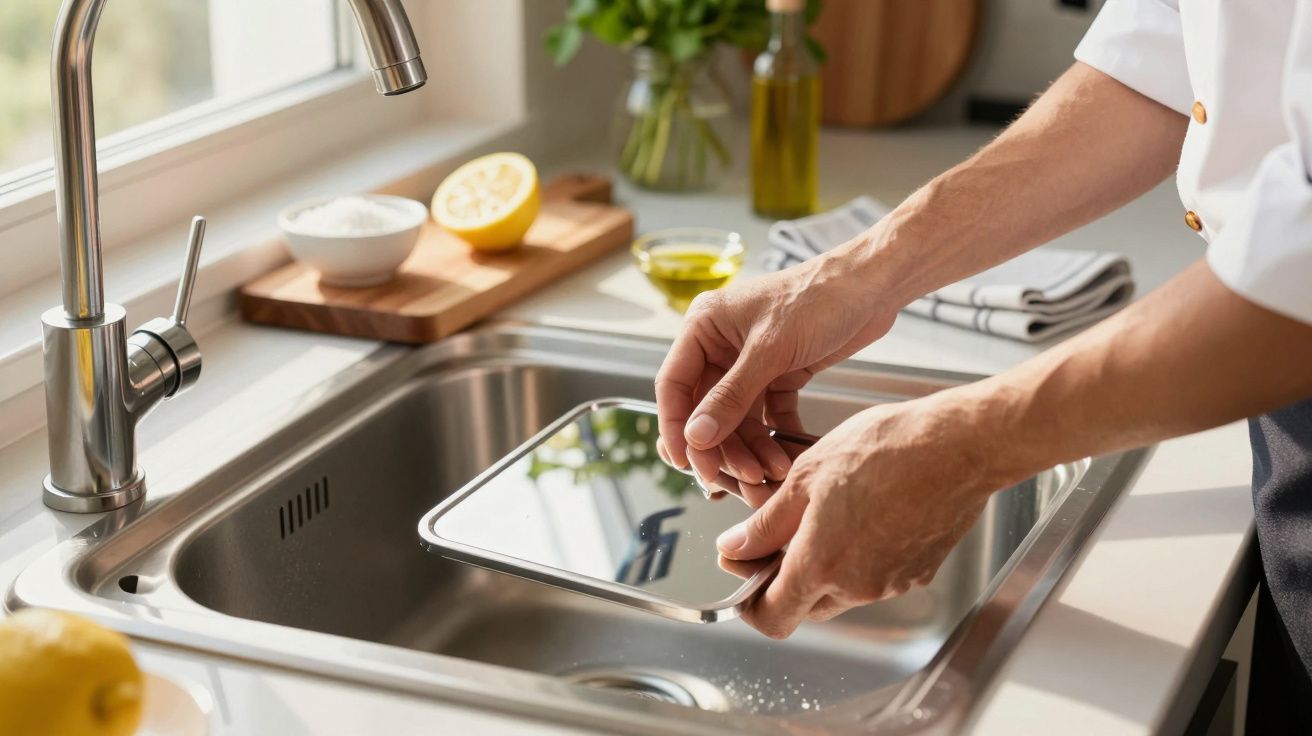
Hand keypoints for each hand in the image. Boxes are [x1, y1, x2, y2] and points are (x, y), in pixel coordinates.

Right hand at [655, 249, 898, 496]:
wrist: (873, 285)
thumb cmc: (819, 298)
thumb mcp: (770, 351)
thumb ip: (731, 397)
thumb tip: (696, 437)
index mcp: (704, 326)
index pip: (674, 385)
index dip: (676, 427)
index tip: (688, 464)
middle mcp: (721, 344)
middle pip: (707, 408)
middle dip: (724, 445)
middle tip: (741, 477)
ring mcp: (750, 361)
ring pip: (739, 417)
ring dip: (753, 447)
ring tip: (771, 472)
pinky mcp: (780, 373)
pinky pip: (768, 414)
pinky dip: (777, 436)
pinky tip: (786, 457)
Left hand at [716, 391, 1019, 638]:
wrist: (958, 445)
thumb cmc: (885, 449)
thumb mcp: (806, 477)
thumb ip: (766, 522)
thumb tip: (736, 547)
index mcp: (822, 565)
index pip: (773, 617)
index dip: (749, 603)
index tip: (742, 571)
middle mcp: (858, 587)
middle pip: (805, 605)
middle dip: (783, 578)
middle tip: (771, 534)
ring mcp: (891, 583)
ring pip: (840, 590)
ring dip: (822, 565)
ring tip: (821, 512)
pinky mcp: (918, 572)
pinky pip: (874, 577)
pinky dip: (858, 557)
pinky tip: (860, 513)